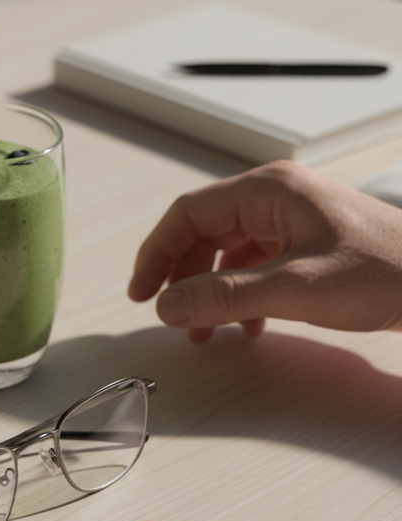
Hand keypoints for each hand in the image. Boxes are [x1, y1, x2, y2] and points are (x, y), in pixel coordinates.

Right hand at [127, 161, 401, 341]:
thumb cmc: (387, 272)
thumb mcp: (297, 287)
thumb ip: (226, 296)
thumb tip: (168, 306)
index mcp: (268, 190)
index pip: (188, 213)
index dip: (156, 253)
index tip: (142, 292)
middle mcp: (275, 198)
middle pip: (202, 233)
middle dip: (183, 278)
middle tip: (172, 316)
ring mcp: (290, 220)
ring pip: (225, 253)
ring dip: (210, 292)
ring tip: (206, 330)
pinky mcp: (305, 244)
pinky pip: (253, 266)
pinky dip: (240, 296)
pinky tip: (247, 326)